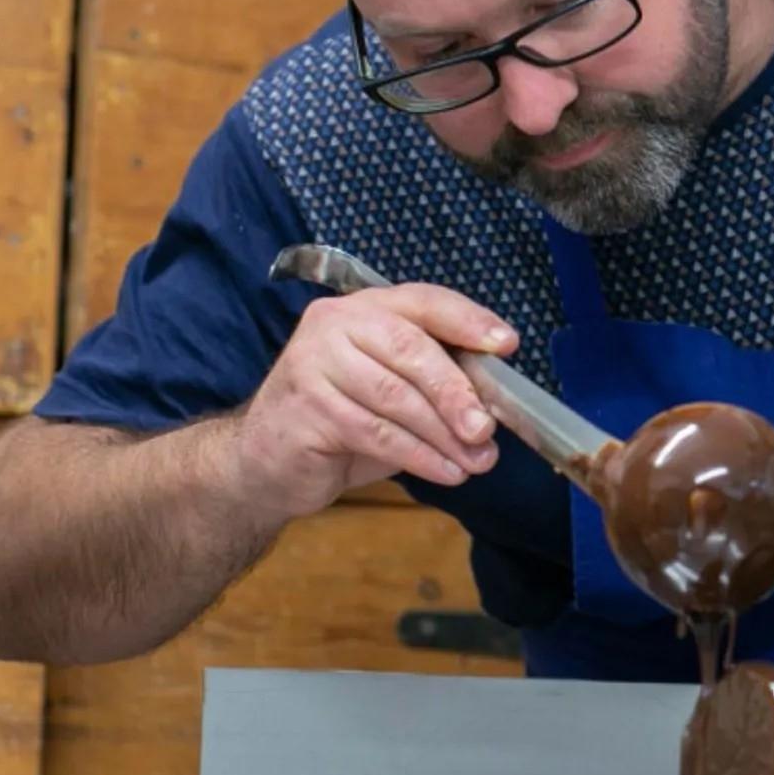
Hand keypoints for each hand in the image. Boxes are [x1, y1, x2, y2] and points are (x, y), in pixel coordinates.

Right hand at [225, 284, 517, 521]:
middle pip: (411, 349)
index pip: (424, 302)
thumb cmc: (342, 421)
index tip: (506, 345)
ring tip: (477, 461)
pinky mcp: (305, 406)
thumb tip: (495, 404)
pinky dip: (419, 456)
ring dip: (444, 435)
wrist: (267, 462)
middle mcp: (334, 323)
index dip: (468, 321)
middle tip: (487, 428)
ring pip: (397, 397)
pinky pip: (376, 433)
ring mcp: (313, 362)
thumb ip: (436, 385)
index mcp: (365, 308)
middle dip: (457, 391)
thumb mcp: (395, 392)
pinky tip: (446, 472)